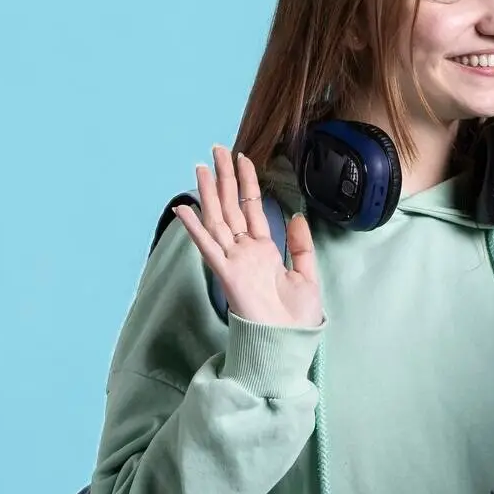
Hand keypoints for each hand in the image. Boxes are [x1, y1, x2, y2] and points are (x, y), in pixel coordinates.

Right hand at [172, 146, 323, 329]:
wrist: (287, 343)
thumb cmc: (295, 318)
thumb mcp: (307, 276)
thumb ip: (301, 246)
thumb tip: (296, 216)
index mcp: (264, 251)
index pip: (252, 209)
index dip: (247, 183)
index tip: (242, 159)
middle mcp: (245, 252)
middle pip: (231, 207)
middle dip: (224, 178)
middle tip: (216, 150)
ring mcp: (234, 261)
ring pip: (218, 220)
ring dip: (208, 194)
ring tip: (200, 168)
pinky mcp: (227, 274)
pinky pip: (209, 247)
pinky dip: (196, 228)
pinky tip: (186, 209)